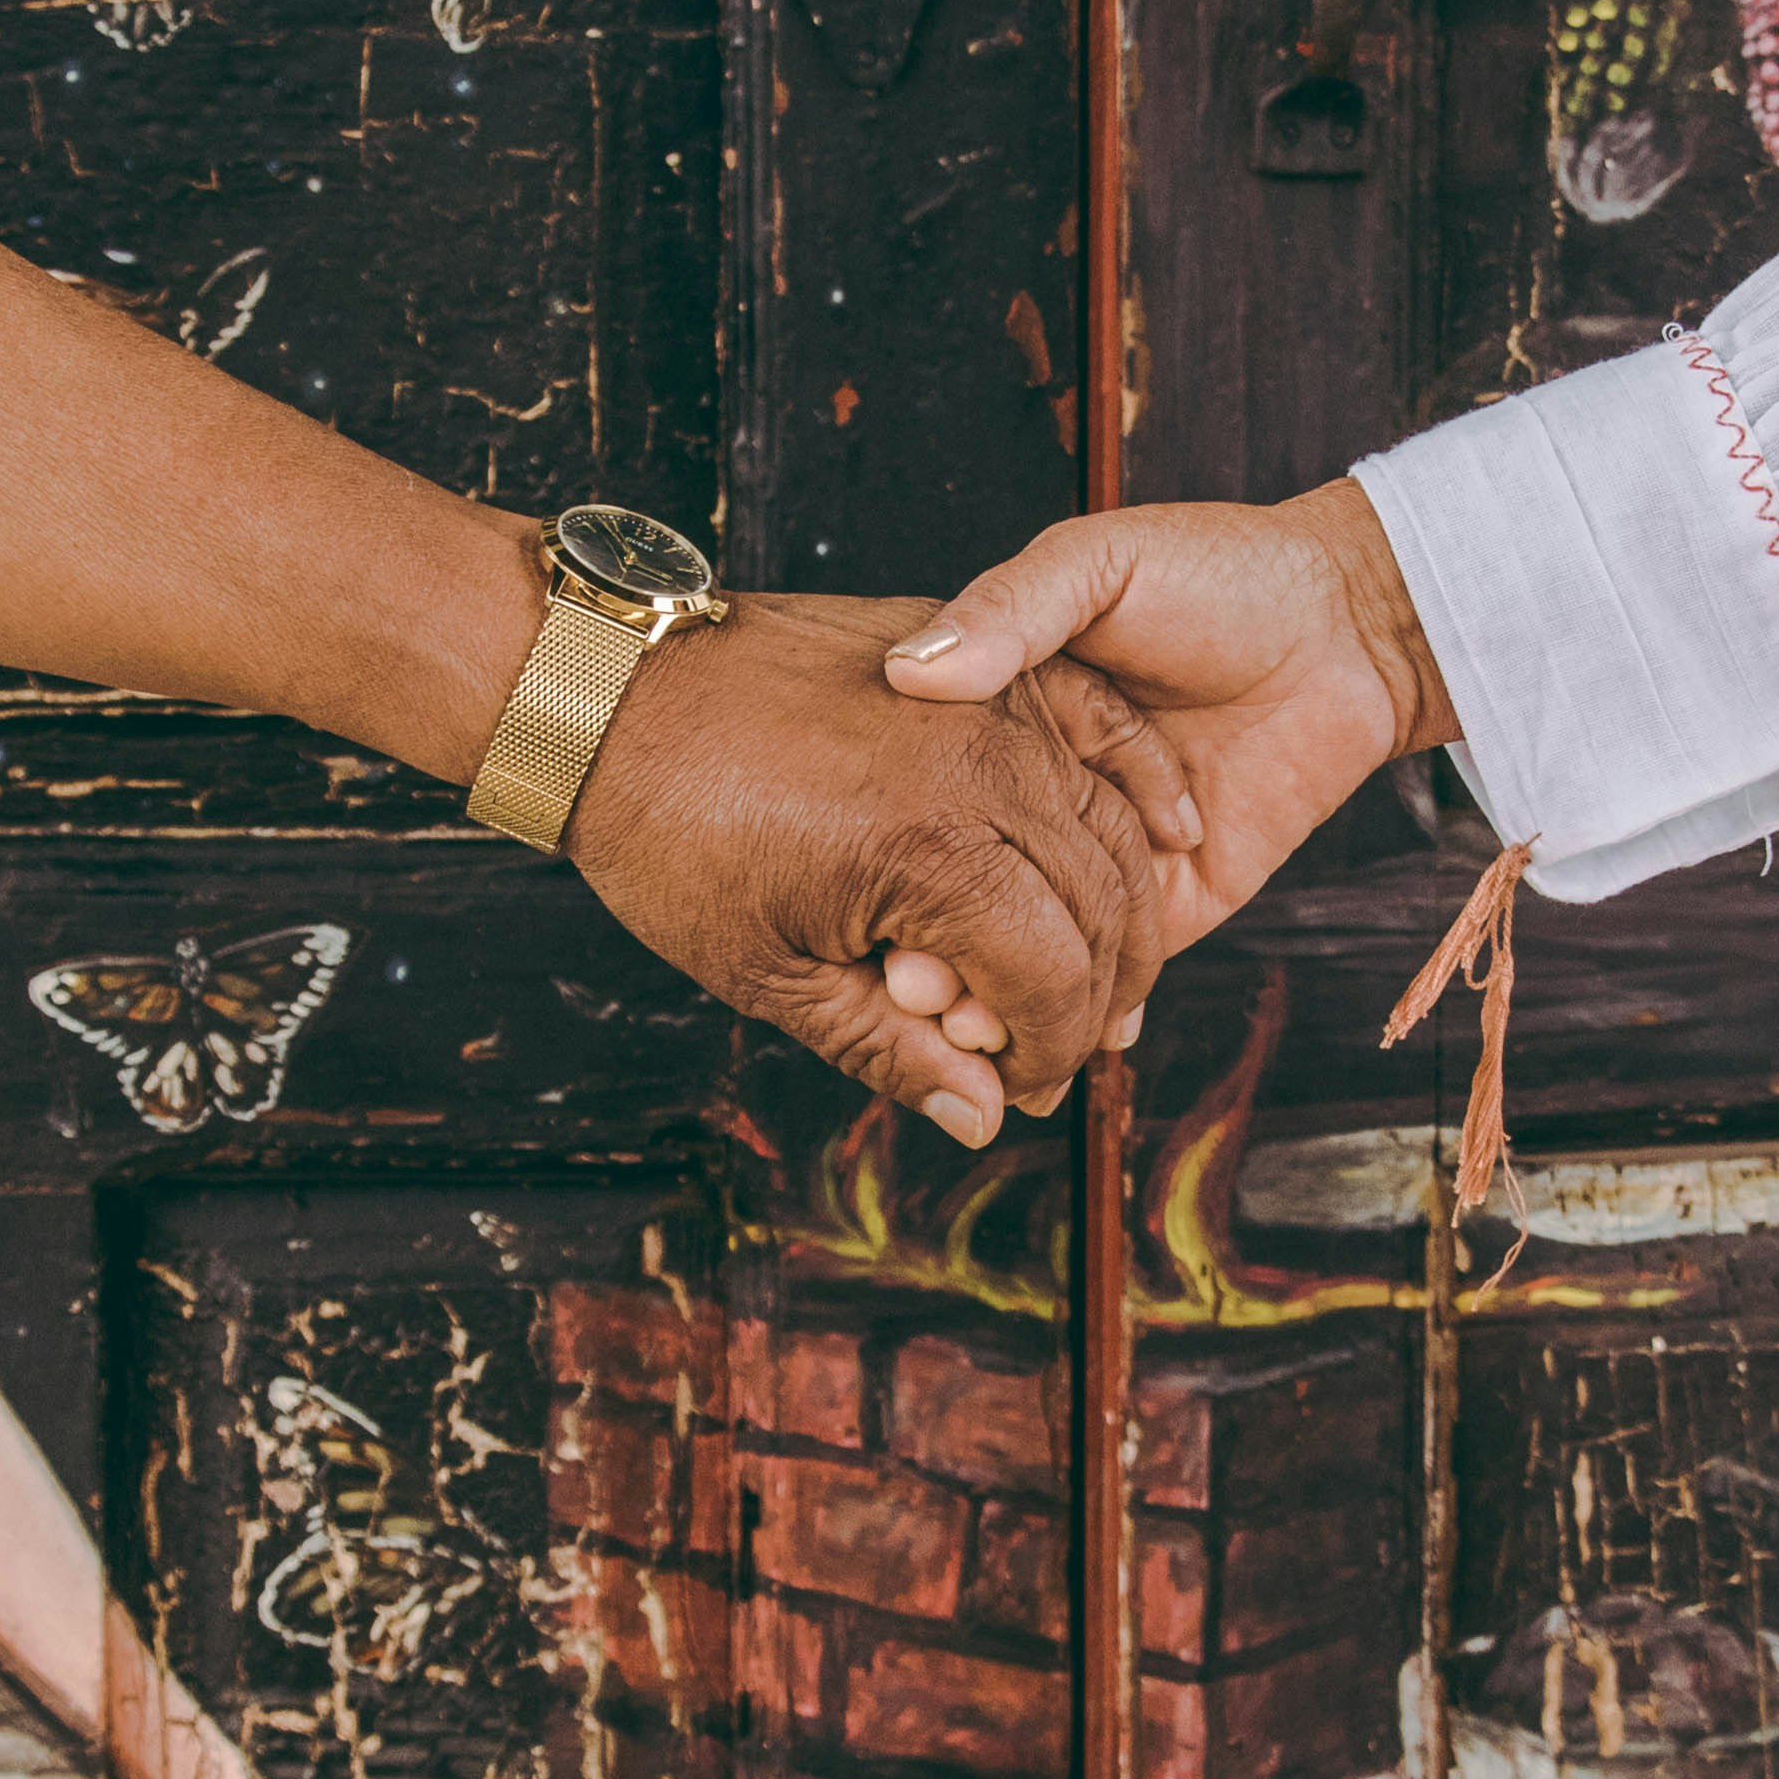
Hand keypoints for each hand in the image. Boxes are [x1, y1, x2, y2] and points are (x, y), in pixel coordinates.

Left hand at [567, 589, 1171, 1144]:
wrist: (610, 691)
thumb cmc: (670, 832)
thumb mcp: (767, 973)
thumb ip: (890, 1050)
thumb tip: (981, 1118)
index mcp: (929, 857)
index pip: (1055, 981)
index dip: (1051, 1053)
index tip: (1021, 1090)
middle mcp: (980, 771)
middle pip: (1102, 907)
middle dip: (1097, 997)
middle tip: (1061, 1049)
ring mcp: (987, 705)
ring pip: (1112, 823)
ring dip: (1127, 908)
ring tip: (1103, 973)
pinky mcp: (979, 661)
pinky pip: (1099, 721)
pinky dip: (1142, 783)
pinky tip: (1168, 836)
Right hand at [873, 486, 1451, 1057]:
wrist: (1351, 623)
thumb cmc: (1219, 572)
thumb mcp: (1093, 563)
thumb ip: (1008, 610)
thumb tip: (914, 670)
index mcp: (1005, 721)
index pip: (924, 807)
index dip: (892, 854)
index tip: (863, 898)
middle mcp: (1043, 798)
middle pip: (967, 893)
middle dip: (934, 951)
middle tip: (906, 986)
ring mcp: (1107, 857)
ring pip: (1033, 949)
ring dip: (996, 998)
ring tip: (963, 1026)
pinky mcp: (1176, 900)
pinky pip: (1120, 973)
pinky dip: (1084, 1015)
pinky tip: (1049, 1043)